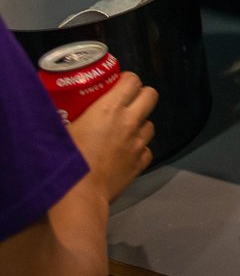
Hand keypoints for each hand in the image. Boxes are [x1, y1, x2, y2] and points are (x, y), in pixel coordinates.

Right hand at [68, 72, 155, 201]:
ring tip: (123, 131)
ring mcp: (138, 143)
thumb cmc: (64, 160)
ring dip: (139, 124)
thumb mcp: (59, 131)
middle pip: (151, 95)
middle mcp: (129, 122)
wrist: (77, 196)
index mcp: (110, 109)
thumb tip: (52, 108)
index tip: (117, 84)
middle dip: (141, 95)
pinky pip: (147, 150)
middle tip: (125, 103)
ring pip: (150, 124)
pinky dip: (139, 149)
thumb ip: (62, 116)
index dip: (126, 80)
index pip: (132, 80)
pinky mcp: (140, 163)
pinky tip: (126, 153)